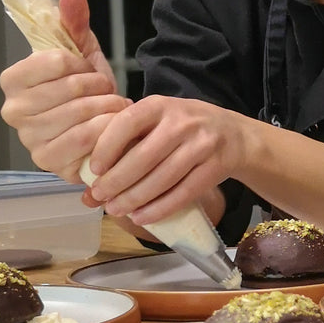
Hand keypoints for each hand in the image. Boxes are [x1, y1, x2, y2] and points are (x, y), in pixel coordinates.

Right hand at [0, 0, 127, 179]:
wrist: (102, 126)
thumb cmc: (86, 90)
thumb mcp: (81, 52)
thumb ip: (73, 22)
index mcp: (13, 80)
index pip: (53, 61)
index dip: (81, 63)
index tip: (86, 69)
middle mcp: (13, 111)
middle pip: (71, 88)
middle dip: (99, 86)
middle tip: (105, 91)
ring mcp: (30, 140)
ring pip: (81, 114)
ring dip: (107, 108)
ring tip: (113, 107)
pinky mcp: (49, 162)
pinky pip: (86, 140)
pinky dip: (107, 130)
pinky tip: (112, 126)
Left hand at [84, 96, 245, 224]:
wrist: (234, 135)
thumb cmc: (184, 129)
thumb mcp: (158, 121)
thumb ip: (126, 145)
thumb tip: (89, 191)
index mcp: (160, 105)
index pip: (126, 123)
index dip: (107, 148)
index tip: (94, 170)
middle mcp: (182, 122)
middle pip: (143, 156)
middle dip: (117, 181)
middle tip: (100, 197)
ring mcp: (202, 145)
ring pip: (162, 178)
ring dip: (135, 199)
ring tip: (116, 210)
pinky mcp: (216, 167)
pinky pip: (183, 193)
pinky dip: (160, 208)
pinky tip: (142, 217)